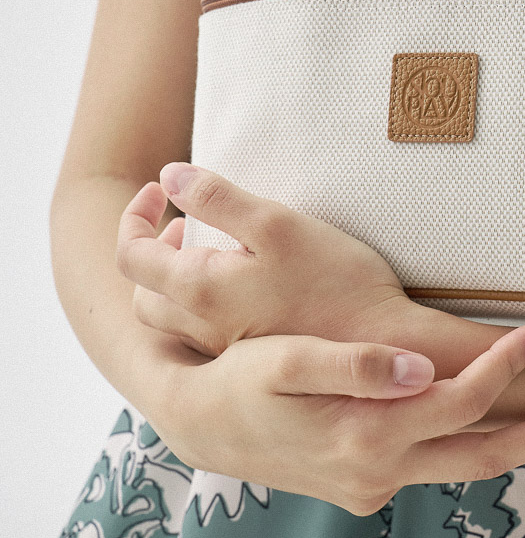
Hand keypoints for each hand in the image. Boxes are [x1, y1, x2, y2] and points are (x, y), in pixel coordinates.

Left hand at [117, 162, 421, 360]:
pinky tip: (244, 285)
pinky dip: (203, 305)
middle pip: (144, 292)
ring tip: (214, 252)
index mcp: (199, 289)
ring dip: (177, 281)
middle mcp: (202, 328)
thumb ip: (217, 198)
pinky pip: (204, 334)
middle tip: (186, 224)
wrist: (382, 349)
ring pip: (172, 319)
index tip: (158, 190)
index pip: (131, 256)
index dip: (133, 217)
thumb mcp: (277, 224)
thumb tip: (170, 176)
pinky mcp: (253, 361)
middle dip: (152, 251)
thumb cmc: (336, 283)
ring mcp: (226, 351)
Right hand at [153, 321, 524, 514]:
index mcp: (366, 437)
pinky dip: (472, 447)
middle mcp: (379, 474)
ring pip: (463, 469)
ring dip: (516, 445)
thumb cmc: (242, 380)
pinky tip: (496, 425)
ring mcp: (374, 487)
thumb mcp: (287, 362)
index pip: (460, 403)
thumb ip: (356, 366)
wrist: (198, 425)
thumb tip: (423, 370)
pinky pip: (435, 466)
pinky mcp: (366, 487)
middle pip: (483, 457)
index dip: (503, 369)